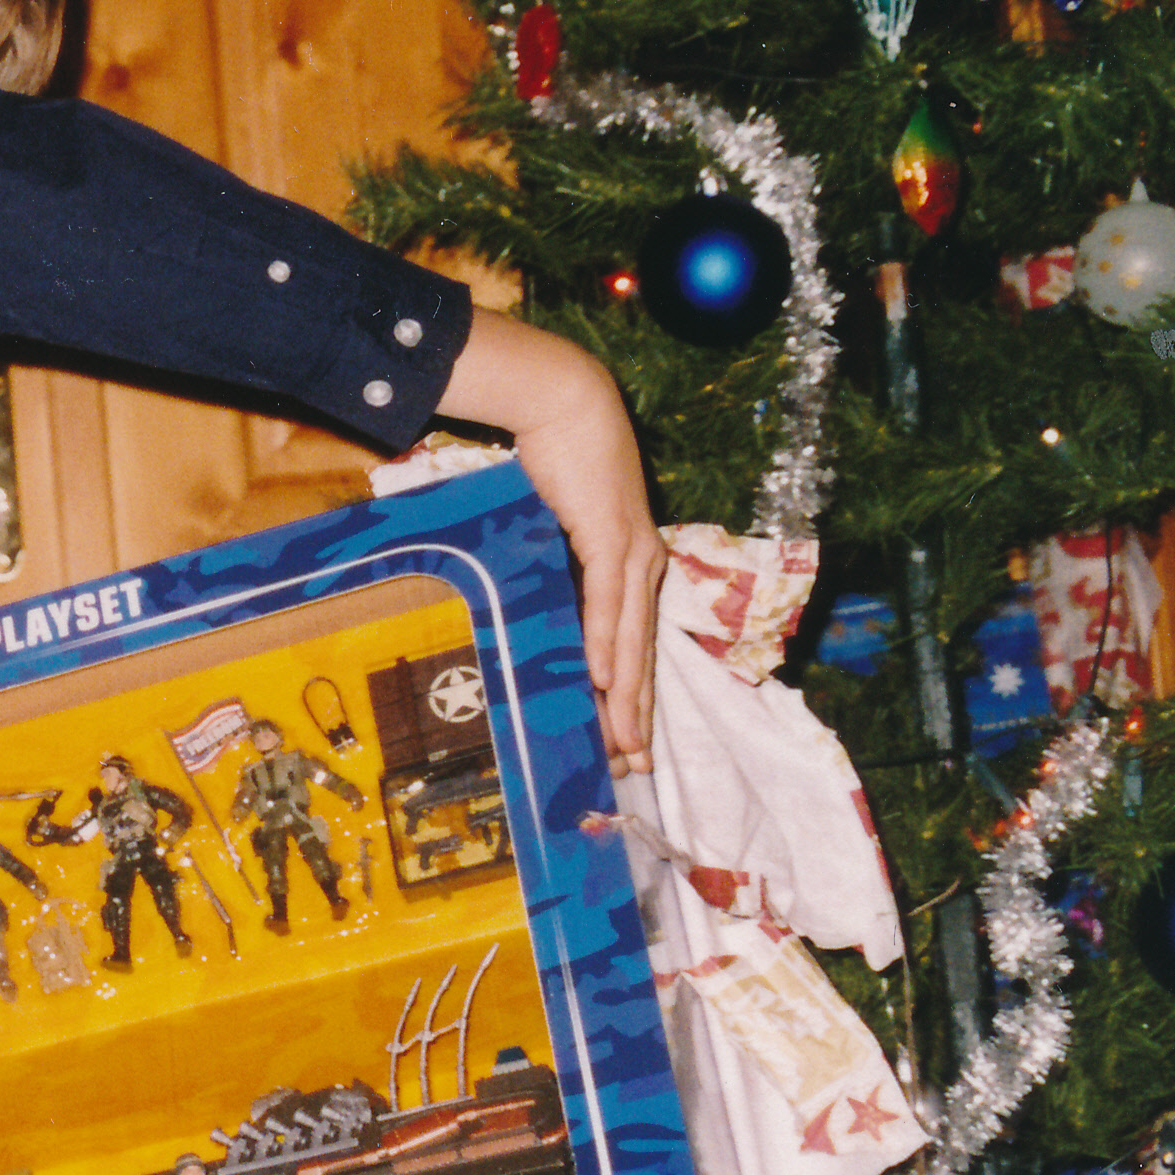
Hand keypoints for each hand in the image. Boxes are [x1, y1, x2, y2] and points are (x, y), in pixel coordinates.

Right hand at [433, 308, 665, 773]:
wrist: (569, 405)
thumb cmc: (561, 462)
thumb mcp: (560, 529)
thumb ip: (556, 568)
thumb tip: (532, 607)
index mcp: (632, 568)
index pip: (633, 645)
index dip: (630, 697)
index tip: (625, 744)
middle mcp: (642, 567)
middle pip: (639, 656)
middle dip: (636, 716)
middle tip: (632, 769)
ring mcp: (633, 556)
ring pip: (630, 641)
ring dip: (626, 696)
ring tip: (622, 743)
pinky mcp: (613, 541)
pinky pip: (607, 604)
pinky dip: (605, 644)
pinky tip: (600, 680)